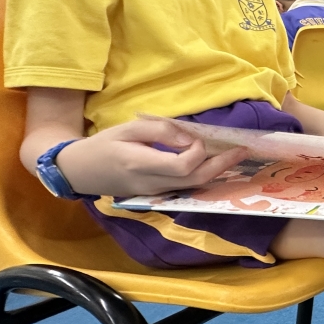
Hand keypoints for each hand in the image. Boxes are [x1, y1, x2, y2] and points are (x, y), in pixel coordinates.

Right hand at [55, 117, 249, 197]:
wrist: (81, 172)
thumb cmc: (104, 145)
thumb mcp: (127, 128)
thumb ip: (160, 130)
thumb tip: (190, 138)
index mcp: (140, 164)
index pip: (182, 166)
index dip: (197, 152)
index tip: (196, 138)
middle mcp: (151, 184)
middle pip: (194, 180)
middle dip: (222, 165)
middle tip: (243, 150)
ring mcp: (155, 193)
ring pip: (193, 186)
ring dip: (217, 172)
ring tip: (237, 157)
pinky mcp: (158, 196)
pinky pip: (186, 189)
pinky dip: (204, 177)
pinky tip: (217, 166)